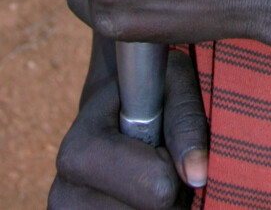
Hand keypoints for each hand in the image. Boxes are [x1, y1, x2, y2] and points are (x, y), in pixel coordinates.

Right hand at [50, 48, 207, 208]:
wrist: (110, 108)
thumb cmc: (150, 90)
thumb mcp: (175, 81)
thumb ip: (186, 119)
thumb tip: (197, 174)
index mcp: (79, 152)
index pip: (159, 188)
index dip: (175, 162)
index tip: (162, 136)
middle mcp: (64, 194)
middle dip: (171, 189)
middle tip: (157, 156)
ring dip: (163, 204)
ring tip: (147, 173)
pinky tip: (138, 193)